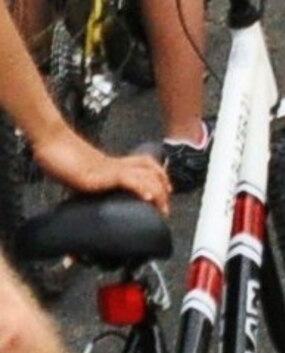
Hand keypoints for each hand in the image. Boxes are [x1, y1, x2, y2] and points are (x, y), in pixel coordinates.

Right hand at [32, 126, 170, 214]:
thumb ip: (88, 185)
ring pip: (142, 173)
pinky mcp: (97, 174)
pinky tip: (147, 197)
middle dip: (162, 187)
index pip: (144, 165)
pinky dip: (139, 187)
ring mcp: (107, 168)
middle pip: (149, 169)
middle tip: (165, 208)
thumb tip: (88, 200)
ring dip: (156, 190)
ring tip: (162, 205)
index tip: (165, 193)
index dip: (158, 176)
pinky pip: (124, 178)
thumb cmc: (61, 160)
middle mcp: (114, 164)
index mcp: (112, 165)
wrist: (50, 145)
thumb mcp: (79, 178)